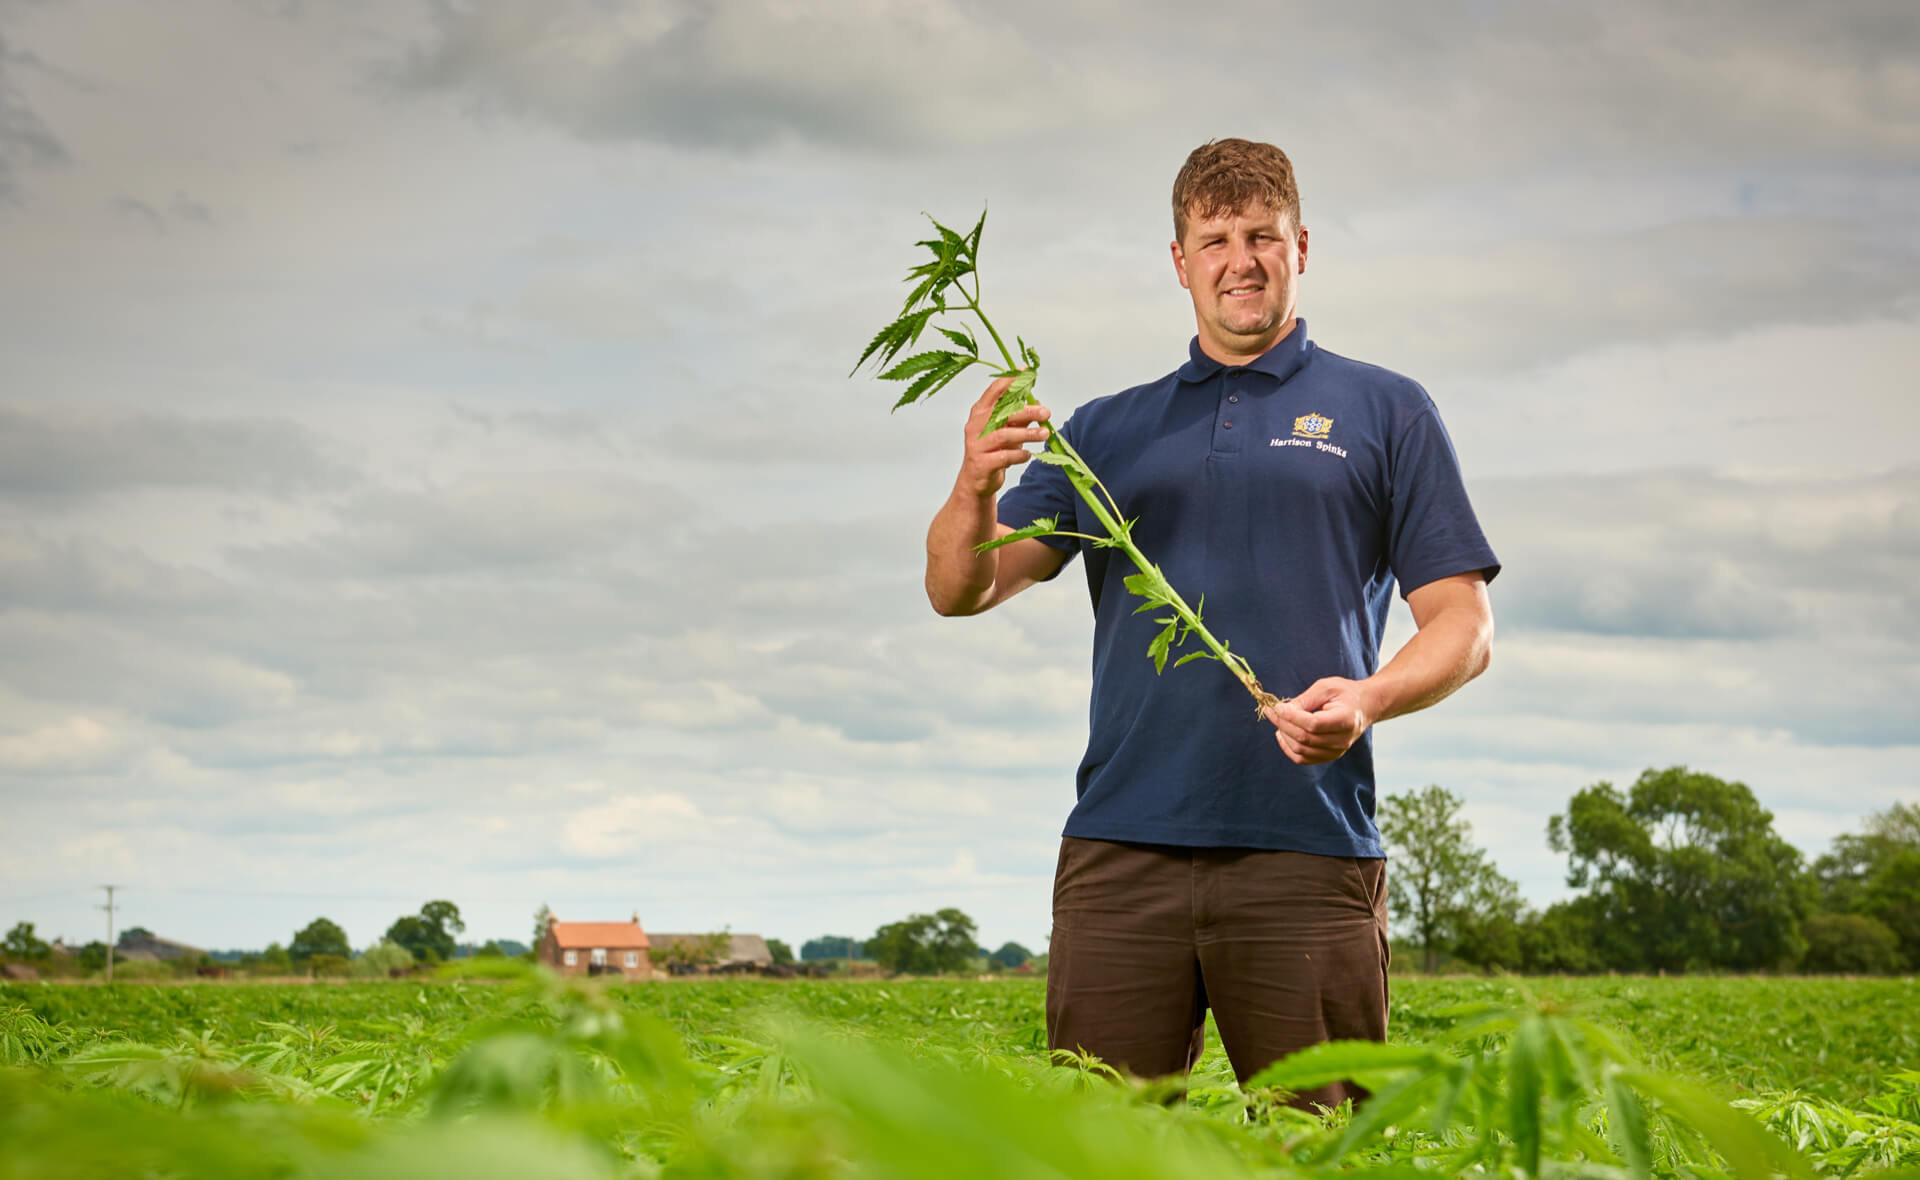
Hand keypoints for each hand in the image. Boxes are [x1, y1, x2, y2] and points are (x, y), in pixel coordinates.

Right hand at [957, 376, 1051, 497]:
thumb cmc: (992, 451)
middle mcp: (975, 425)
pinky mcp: (982, 463)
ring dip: (1028, 434)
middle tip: (1047, 412)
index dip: (1012, 380)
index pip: (995, 390)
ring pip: (1004, 435)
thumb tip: (1040, 404)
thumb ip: (1020, 417)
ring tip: (1045, 434)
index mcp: (980, 412)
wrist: (976, 481)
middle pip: (1002, 412)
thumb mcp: (1007, 430)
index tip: (1028, 373)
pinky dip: (1019, 455)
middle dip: (1027, 411)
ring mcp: (977, 444)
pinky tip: (1028, 455)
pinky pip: (1004, 456)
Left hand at [1264, 677, 1375, 764]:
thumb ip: (1305, 699)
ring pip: (1301, 750)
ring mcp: (1336, 751)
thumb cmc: (1345, 693)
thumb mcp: (1326, 687)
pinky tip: (1282, 734)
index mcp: (1346, 719)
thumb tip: (1283, 710)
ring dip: (1284, 736)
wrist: (1365, 707)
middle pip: (1305, 738)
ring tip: (1277, 720)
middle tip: (1271, 711)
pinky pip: (1303, 759)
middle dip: (1283, 724)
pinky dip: (1288, 748)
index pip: (1314, 724)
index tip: (1277, 706)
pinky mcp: (1329, 756)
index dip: (1292, 717)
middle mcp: (1343, 739)